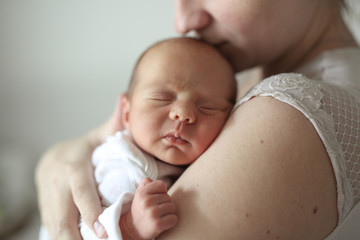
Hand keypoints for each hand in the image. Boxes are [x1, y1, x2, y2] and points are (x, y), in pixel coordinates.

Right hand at [35, 94, 125, 238]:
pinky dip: (64, 238)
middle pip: (63, 214)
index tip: (102, 227)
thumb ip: (114, 124)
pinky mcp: (45, 210)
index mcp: (72, 165)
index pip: (80, 189)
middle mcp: (57, 183)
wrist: (51, 159)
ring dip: (70, 239)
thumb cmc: (82, 150)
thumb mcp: (97, 136)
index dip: (89, 209)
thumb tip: (126, 98)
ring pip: (55, 225)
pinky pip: (52, 228)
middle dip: (77, 234)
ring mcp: (48, 198)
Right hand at [120, 178, 177, 239]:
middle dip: (165, 204)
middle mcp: (146, 201)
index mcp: (142, 192)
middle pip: (168, 197)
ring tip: (159, 216)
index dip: (161, 192)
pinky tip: (163, 223)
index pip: (162, 185)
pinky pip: (174, 219)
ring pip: (173, 207)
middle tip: (156, 210)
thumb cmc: (140, 210)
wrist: (133, 230)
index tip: (156, 199)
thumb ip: (145, 184)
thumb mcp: (139, 195)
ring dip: (169, 213)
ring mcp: (152, 213)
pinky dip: (171, 222)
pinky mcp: (157, 224)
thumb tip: (149, 180)